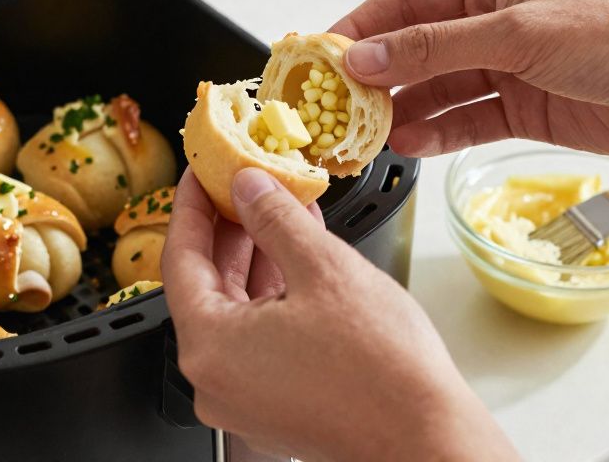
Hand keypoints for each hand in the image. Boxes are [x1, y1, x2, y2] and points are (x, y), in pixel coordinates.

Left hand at [161, 168, 516, 461]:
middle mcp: (215, 380)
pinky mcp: (274, 405)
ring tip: (280, 210)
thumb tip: (248, 186)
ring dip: (258, 258)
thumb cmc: (381, 369)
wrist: (426, 437)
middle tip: (244, 183)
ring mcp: (244, 397)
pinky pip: (260, 336)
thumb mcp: (323, 269)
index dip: (193, 206)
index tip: (202, 172)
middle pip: (208, 285)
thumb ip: (274, 219)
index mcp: (210, 347)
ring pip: (238, 310)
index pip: (181, 258)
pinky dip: (275, 293)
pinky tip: (302, 256)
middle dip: (230, 229)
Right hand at [330, 0, 608, 156]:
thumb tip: (364, 58)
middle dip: (373, 76)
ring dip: (400, 110)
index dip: (359, 28)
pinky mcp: (520, 108)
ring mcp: (504, 66)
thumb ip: (437, 48)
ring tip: (364, 134)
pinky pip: (464, 119)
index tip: (316, 58)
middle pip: (413, 47)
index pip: (404, 0)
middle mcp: (491, 19)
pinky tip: (408, 145)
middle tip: (331, 106)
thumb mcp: (519, 33)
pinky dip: (435, 133)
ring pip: (434, 88)